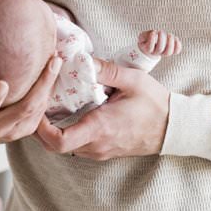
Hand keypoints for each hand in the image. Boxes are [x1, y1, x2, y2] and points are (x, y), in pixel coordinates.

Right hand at [0, 53, 62, 145]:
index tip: (3, 83)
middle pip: (24, 109)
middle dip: (41, 85)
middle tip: (52, 61)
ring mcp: (15, 131)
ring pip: (37, 109)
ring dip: (49, 85)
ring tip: (56, 61)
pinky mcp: (29, 129)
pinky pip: (42, 111)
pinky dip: (49, 92)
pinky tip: (54, 72)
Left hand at [34, 59, 169, 159]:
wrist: (172, 127)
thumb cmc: (154, 105)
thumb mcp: (132, 80)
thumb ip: (105, 70)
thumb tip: (81, 60)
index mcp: (99, 128)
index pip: (58, 142)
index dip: (40, 128)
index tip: (37, 109)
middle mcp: (96, 145)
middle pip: (54, 145)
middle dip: (41, 127)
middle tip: (38, 103)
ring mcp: (99, 151)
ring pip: (65, 147)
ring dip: (53, 129)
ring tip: (51, 105)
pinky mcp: (103, 150)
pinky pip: (77, 145)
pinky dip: (67, 131)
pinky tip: (70, 112)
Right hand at [138, 29, 181, 56]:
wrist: (152, 45)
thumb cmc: (147, 39)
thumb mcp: (143, 36)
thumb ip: (145, 35)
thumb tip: (152, 34)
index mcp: (148, 49)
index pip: (150, 48)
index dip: (151, 40)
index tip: (153, 32)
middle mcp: (156, 52)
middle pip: (159, 49)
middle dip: (161, 39)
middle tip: (160, 31)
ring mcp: (164, 53)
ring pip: (168, 52)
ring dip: (170, 43)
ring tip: (169, 34)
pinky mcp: (172, 50)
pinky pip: (176, 51)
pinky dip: (178, 46)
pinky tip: (176, 38)